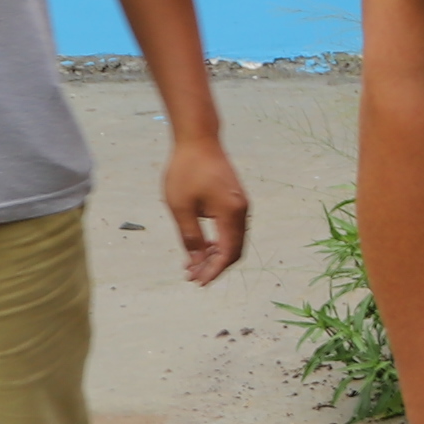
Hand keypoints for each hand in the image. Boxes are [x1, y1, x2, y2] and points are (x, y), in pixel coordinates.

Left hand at [161, 142, 251, 283]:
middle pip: (234, 249)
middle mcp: (242, 211)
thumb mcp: (181, 207)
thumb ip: (190, 236)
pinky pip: (230, 229)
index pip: (228, 252)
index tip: (198, 283)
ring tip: (192, 266)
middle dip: (214, 266)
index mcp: (231, 213)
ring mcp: (240, 205)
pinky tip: (200, 247)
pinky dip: (217, 242)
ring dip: (214, 255)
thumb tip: (195, 261)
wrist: (198, 140)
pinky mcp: (234, 200)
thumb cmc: (186, 171)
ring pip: (232, 240)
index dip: (214, 271)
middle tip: (192, 278)